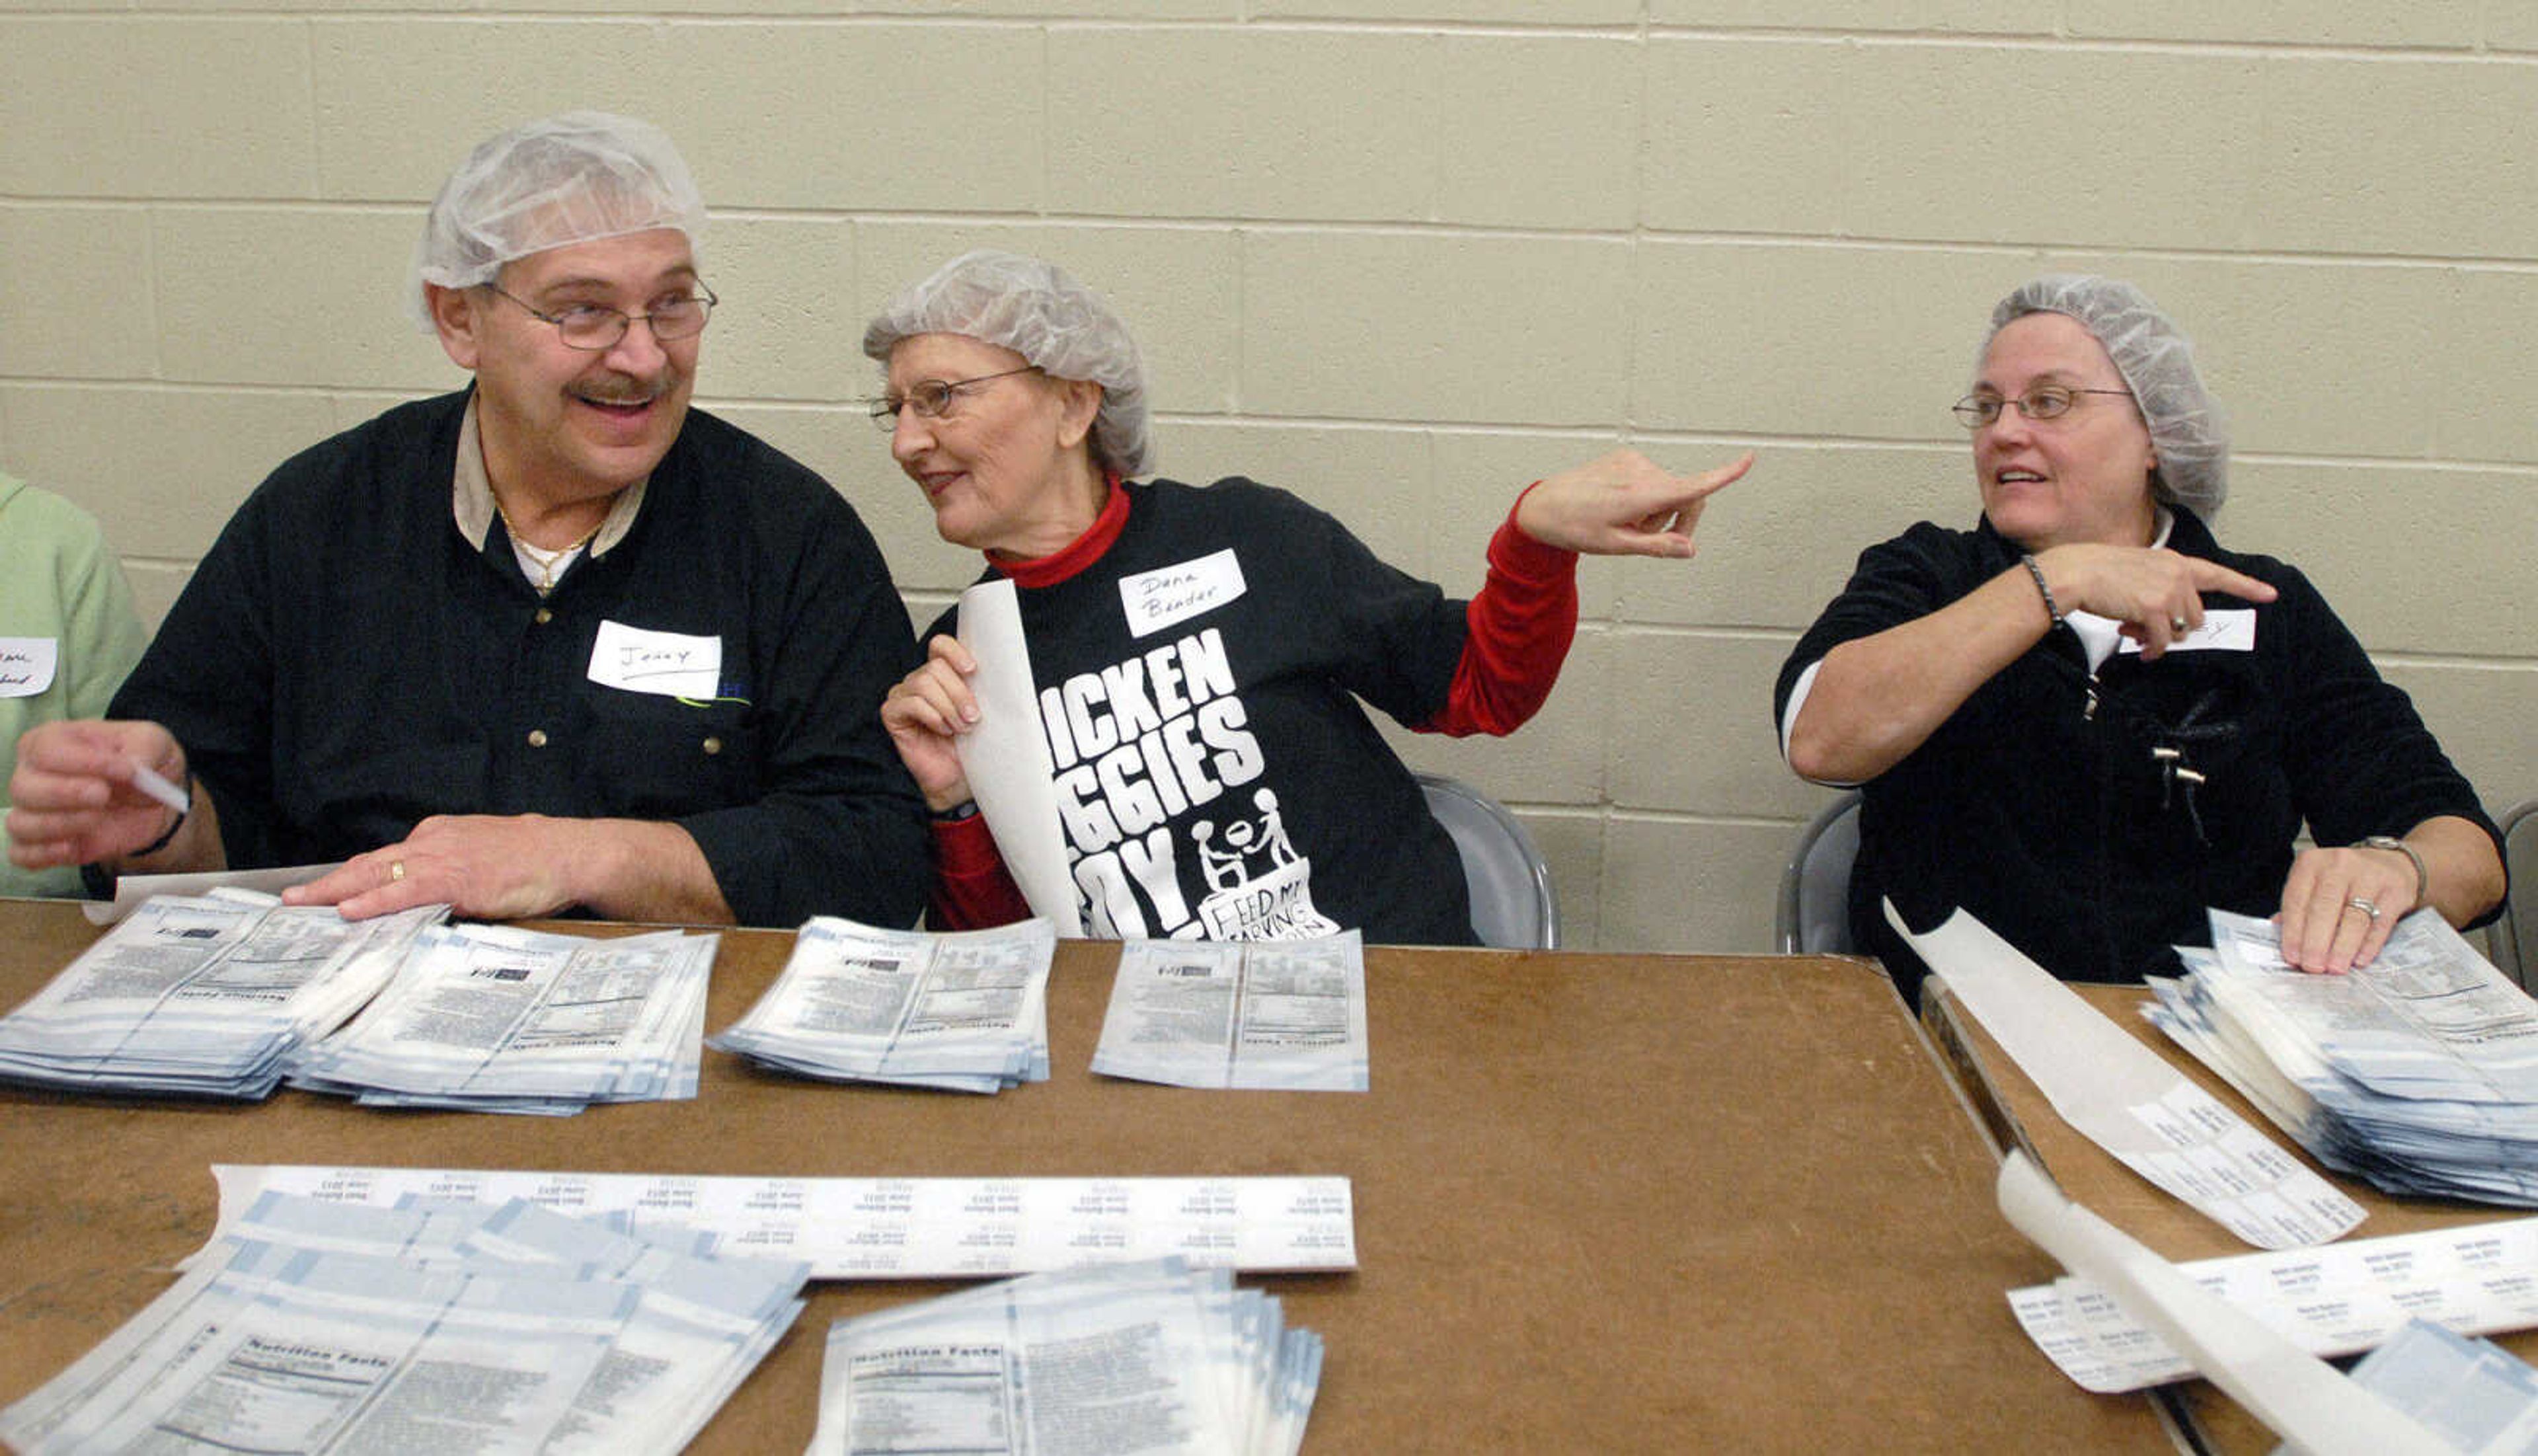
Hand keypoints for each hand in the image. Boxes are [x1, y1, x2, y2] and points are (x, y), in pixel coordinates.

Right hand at [5, 720, 191, 868]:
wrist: (149, 802)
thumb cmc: (140, 762)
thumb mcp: (154, 741)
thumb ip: (146, 747)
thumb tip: (134, 765)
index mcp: (51, 740)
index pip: (48, 750)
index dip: (85, 762)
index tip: (125, 770)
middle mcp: (32, 774)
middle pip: (23, 787)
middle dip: (65, 793)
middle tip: (103, 796)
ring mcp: (31, 811)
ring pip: (21, 823)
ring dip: (60, 825)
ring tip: (97, 819)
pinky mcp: (41, 844)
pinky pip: (24, 854)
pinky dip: (44, 854)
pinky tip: (73, 847)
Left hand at [283, 814, 589, 920]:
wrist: (569, 853)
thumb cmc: (534, 860)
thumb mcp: (484, 858)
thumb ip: (452, 874)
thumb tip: (429, 902)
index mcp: (439, 837)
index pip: (385, 857)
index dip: (351, 875)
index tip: (325, 890)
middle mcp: (433, 842)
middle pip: (369, 862)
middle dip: (328, 881)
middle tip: (291, 898)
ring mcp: (443, 859)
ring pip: (377, 873)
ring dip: (336, 890)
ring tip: (302, 903)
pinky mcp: (456, 881)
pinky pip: (404, 891)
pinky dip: (373, 900)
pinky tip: (349, 910)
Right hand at [880, 636, 979, 812]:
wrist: (959, 779)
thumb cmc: (970, 746)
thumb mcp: (984, 712)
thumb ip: (985, 689)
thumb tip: (1003, 674)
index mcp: (943, 674)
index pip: (940, 645)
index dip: (955, 652)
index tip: (972, 670)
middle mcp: (920, 681)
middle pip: (935, 667)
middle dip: (959, 693)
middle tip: (973, 717)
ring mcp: (904, 695)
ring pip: (924, 683)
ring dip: (948, 707)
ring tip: (960, 728)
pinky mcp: (893, 713)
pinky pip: (911, 703)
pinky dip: (932, 716)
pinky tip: (942, 730)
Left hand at [1514, 449, 1754, 557]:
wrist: (1543, 506)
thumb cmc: (1576, 528)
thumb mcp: (1617, 545)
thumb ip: (1657, 546)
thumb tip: (1690, 549)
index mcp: (1641, 495)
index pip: (1693, 486)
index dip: (1725, 474)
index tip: (1749, 458)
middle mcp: (1642, 472)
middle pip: (1687, 496)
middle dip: (1679, 519)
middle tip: (1650, 541)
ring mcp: (1634, 461)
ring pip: (1669, 490)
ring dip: (1658, 510)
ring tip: (1625, 522)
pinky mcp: (1627, 457)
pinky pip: (1653, 480)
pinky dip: (1646, 497)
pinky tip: (1619, 507)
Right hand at [2030, 544, 2277, 658]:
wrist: (2076, 572)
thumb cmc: (2098, 572)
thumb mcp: (2138, 571)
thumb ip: (2160, 589)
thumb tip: (2165, 625)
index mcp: (2176, 562)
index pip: (2218, 575)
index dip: (2247, 587)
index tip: (2270, 594)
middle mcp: (2178, 575)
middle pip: (2196, 615)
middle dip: (2175, 627)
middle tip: (2145, 630)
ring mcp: (2169, 592)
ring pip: (2181, 630)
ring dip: (2161, 639)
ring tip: (2136, 635)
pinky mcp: (2155, 610)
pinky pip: (2164, 642)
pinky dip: (2153, 651)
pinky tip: (2140, 651)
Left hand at [2276, 843, 2420, 973]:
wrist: (2388, 864)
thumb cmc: (2343, 880)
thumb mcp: (2314, 884)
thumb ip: (2298, 909)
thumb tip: (2281, 938)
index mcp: (2310, 863)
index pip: (2296, 901)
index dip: (2293, 932)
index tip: (2293, 957)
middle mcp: (2339, 865)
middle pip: (2323, 909)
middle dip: (2316, 943)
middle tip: (2313, 967)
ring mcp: (2369, 876)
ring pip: (2353, 918)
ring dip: (2342, 948)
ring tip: (2335, 968)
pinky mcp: (2395, 891)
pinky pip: (2380, 924)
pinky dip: (2368, 945)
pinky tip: (2359, 960)